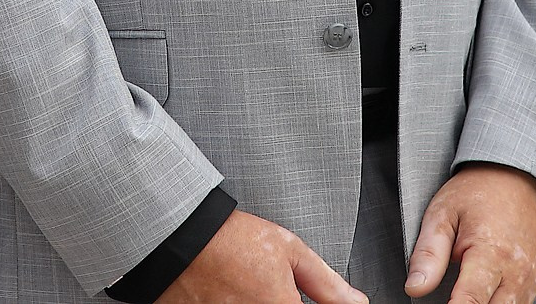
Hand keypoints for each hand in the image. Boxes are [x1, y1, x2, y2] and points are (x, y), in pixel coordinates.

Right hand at [158, 209, 363, 303]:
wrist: (178, 238)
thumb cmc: (230, 240)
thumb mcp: (288, 250)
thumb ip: (327, 284)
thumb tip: (357, 303)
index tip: (296, 297)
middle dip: (279, 301)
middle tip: (264, 287)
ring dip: (253, 302)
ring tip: (244, 288)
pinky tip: (229, 294)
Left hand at [408, 164, 535, 301]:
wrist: (517, 177)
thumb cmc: (479, 192)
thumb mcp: (443, 213)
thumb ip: (428, 253)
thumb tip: (415, 287)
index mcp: (491, 253)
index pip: (470, 302)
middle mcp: (517, 272)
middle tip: (449, 293)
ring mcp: (530, 279)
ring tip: (463, 287)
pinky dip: (498, 302)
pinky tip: (482, 291)